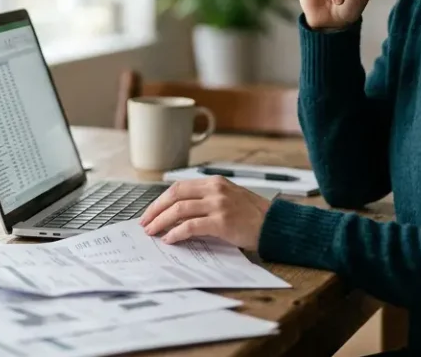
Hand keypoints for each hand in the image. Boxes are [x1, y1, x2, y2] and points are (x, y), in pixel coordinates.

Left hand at [139, 176, 270, 248]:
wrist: (275, 225)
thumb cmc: (253, 215)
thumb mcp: (228, 199)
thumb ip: (206, 201)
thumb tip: (177, 216)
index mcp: (215, 182)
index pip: (179, 187)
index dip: (161, 200)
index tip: (151, 212)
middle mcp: (215, 189)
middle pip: (175, 195)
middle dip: (156, 210)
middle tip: (145, 223)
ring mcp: (218, 204)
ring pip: (179, 210)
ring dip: (161, 222)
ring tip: (152, 232)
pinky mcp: (222, 221)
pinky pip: (191, 226)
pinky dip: (177, 233)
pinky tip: (170, 239)